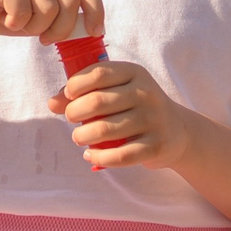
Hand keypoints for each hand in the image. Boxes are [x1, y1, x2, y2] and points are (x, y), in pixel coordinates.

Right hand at [0, 0, 103, 42]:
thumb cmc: (3, 13)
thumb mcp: (38, 19)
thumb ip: (62, 20)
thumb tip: (90, 30)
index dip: (96, 11)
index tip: (95, 32)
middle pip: (71, 3)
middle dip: (61, 29)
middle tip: (44, 39)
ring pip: (48, 8)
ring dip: (34, 27)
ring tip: (18, 24)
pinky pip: (23, 9)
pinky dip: (15, 23)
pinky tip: (4, 18)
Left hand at [50, 57, 189, 168]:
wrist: (178, 131)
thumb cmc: (137, 108)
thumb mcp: (118, 92)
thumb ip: (85, 93)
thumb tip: (53, 103)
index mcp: (135, 73)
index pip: (98, 73)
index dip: (76, 85)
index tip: (69, 97)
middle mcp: (146, 93)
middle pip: (97, 102)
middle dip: (74, 113)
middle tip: (72, 120)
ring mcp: (153, 120)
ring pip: (105, 129)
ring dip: (82, 136)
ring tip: (79, 138)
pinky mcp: (156, 145)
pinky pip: (120, 155)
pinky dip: (99, 157)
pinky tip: (90, 155)